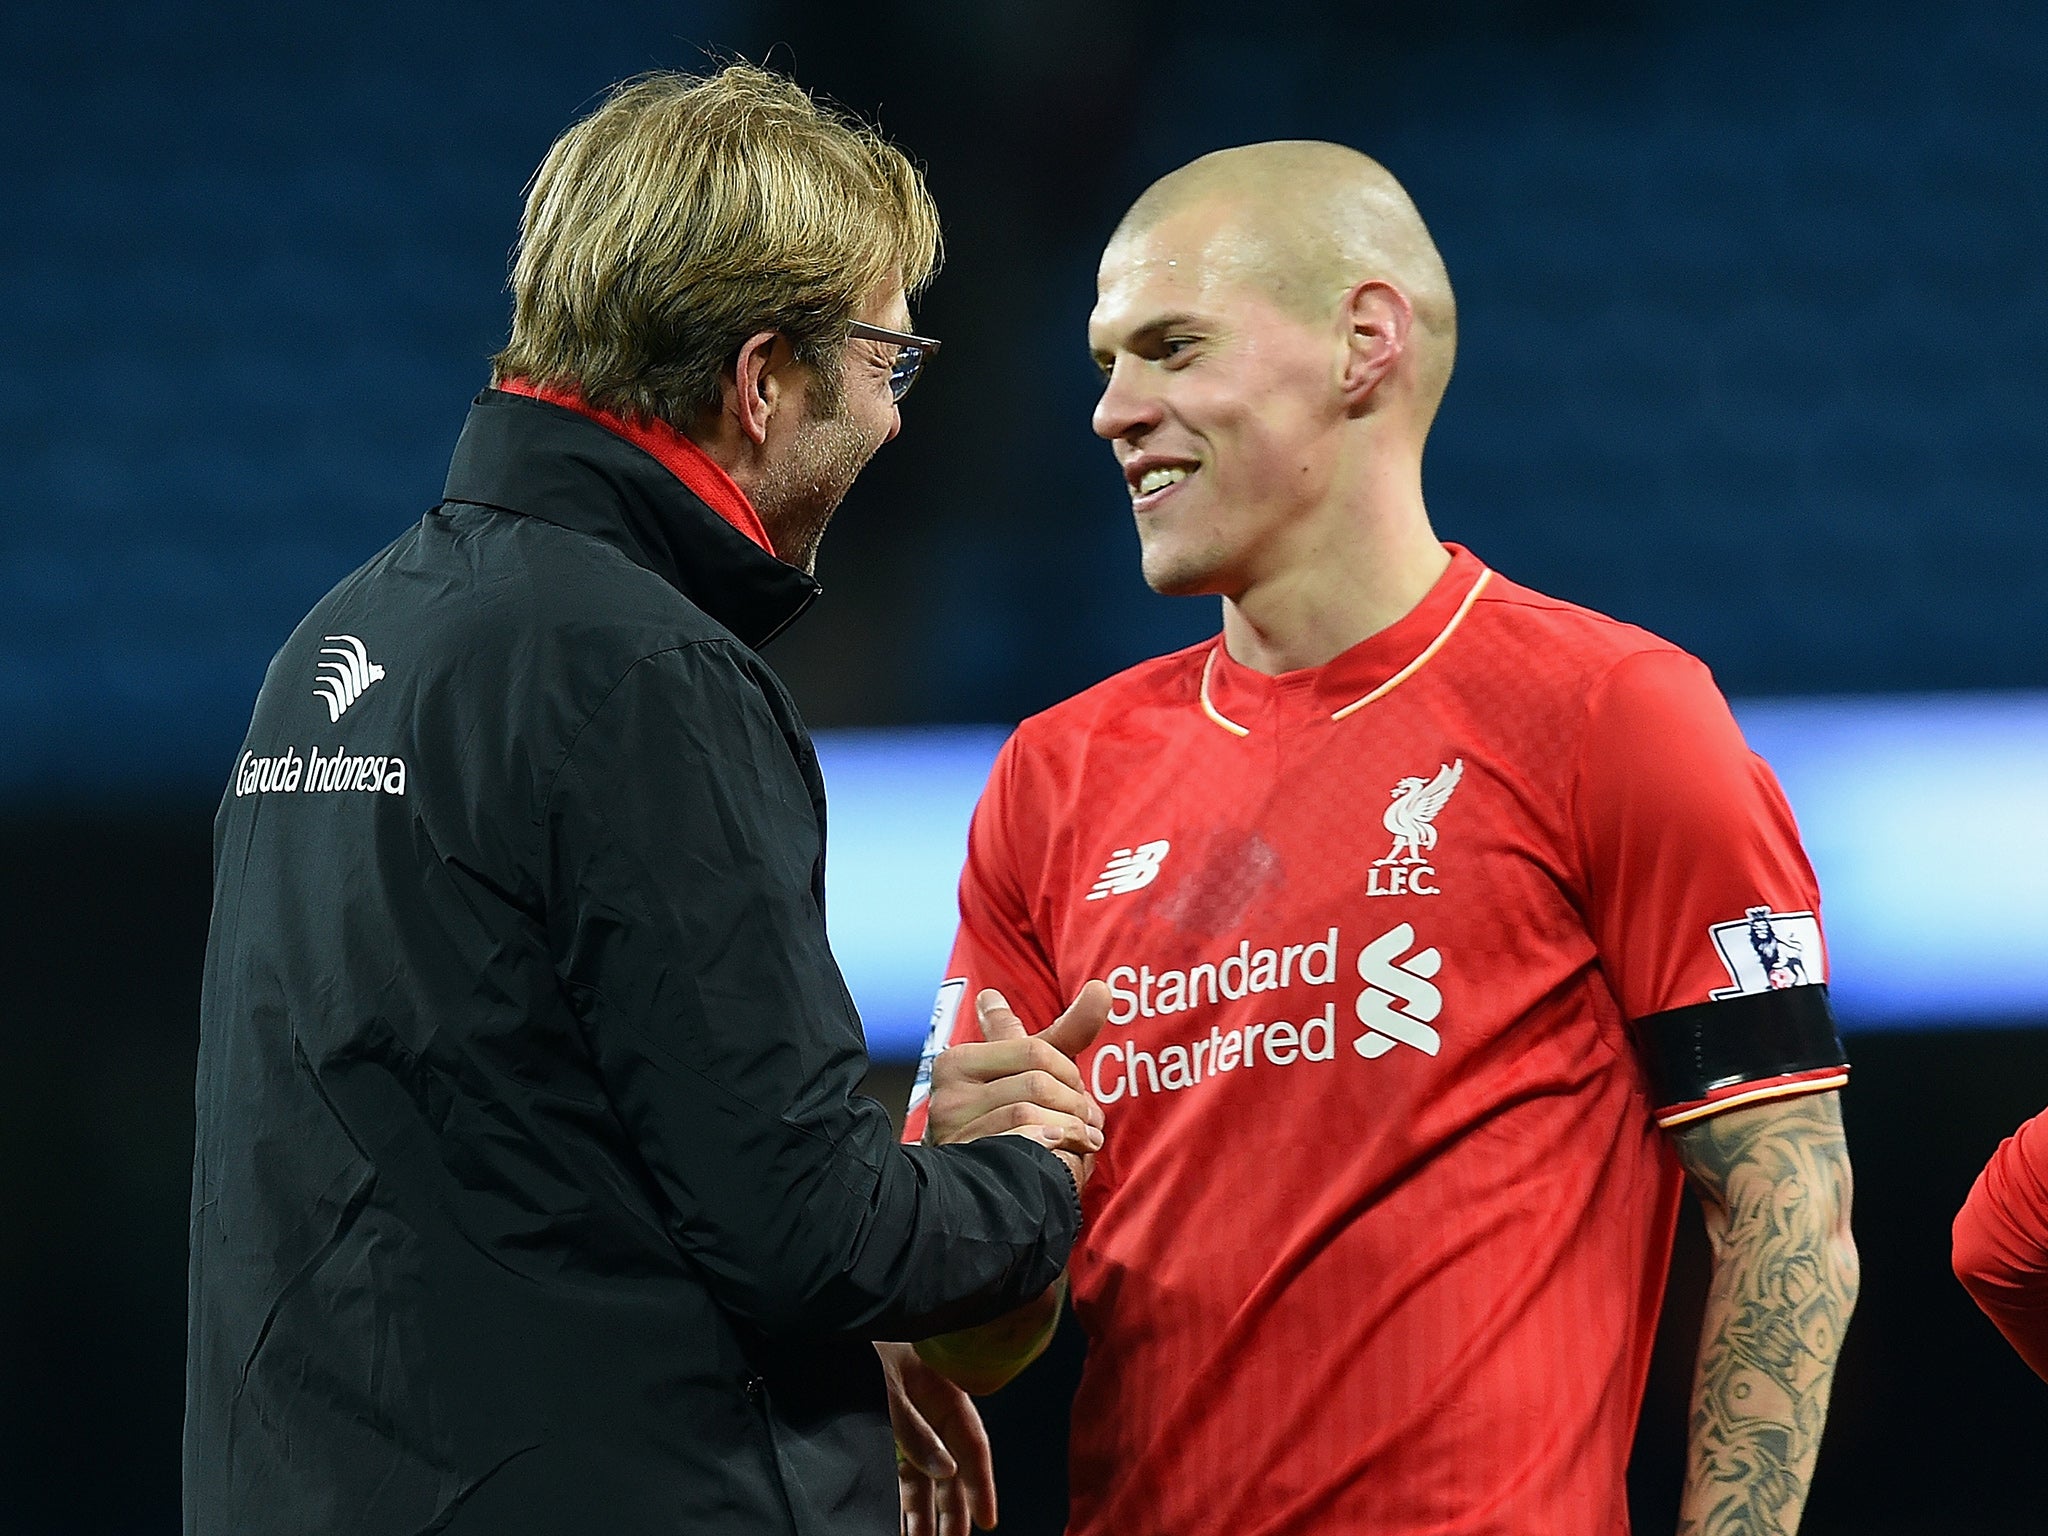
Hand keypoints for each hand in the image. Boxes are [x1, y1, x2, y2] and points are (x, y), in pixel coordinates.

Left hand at [878, 1340, 997, 1535]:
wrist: (825, 1329)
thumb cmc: (859, 1345)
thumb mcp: (887, 1387)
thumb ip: (915, 1431)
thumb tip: (947, 1471)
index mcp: (941, 1389)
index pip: (972, 1442)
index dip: (981, 1483)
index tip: (987, 1520)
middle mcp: (927, 1409)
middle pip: (949, 1467)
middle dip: (952, 1509)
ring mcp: (903, 1422)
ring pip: (921, 1476)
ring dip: (922, 1512)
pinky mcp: (879, 1431)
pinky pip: (895, 1473)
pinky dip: (897, 1500)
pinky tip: (896, 1524)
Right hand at [927, 982, 1110, 1181]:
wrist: (996, 1189)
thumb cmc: (1020, 1118)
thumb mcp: (1040, 1069)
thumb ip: (1069, 1030)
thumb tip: (1102, 988)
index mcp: (959, 1063)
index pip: (1036, 1050)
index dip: (1067, 1074)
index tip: (1071, 1089)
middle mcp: (948, 1094)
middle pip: (1038, 1079)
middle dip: (1073, 1101)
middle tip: (1084, 1120)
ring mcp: (955, 1131)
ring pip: (1033, 1110)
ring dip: (1070, 1129)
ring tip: (1077, 1139)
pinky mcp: (969, 1161)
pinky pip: (1027, 1141)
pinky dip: (1059, 1149)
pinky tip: (1062, 1155)